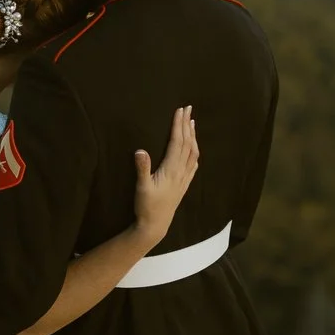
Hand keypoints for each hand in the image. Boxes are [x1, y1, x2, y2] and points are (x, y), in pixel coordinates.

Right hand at [130, 105, 198, 247]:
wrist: (155, 226)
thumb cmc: (146, 206)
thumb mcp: (141, 187)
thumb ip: (142, 168)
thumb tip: (140, 150)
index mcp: (171, 170)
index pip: (177, 142)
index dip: (178, 125)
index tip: (179, 110)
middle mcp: (181, 172)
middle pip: (187, 144)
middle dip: (187, 125)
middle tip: (188, 108)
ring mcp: (184, 179)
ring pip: (192, 153)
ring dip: (193, 136)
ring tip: (192, 123)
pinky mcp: (183, 185)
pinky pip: (193, 164)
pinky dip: (194, 152)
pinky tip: (194, 149)